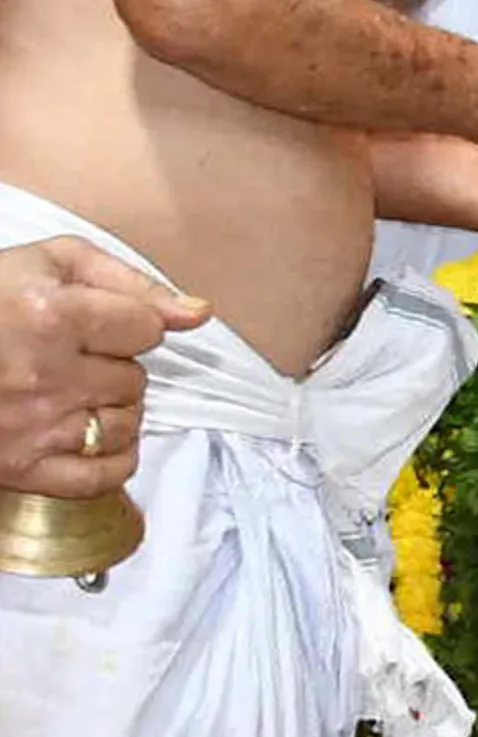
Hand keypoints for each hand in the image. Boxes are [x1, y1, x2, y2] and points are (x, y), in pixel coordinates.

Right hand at [0, 237, 201, 496]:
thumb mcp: (47, 263)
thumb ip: (130, 283)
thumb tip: (198, 314)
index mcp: (53, 316)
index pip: (147, 329)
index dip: (127, 323)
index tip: (96, 323)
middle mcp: (47, 376)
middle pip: (135, 380)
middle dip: (112, 366)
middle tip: (68, 356)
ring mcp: (34, 426)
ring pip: (125, 424)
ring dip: (110, 408)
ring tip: (70, 391)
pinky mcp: (21, 467)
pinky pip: (104, 474)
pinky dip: (111, 457)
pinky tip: (88, 433)